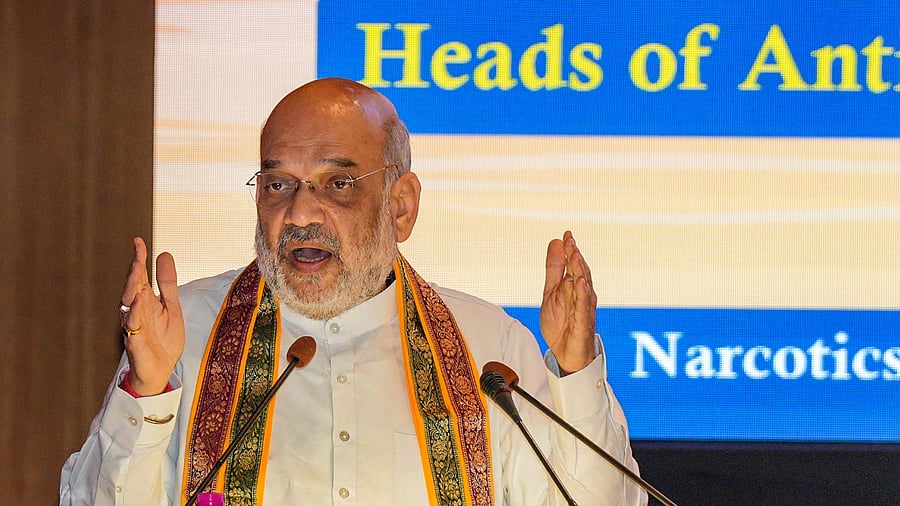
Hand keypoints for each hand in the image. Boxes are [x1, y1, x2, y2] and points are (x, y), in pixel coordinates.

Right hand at [120, 237, 183, 395]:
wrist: (161, 370)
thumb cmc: (163, 338)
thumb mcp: (171, 306)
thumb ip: (167, 283)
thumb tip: (163, 253)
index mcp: (145, 301)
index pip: (140, 276)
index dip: (138, 259)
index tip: (138, 241)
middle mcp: (137, 311)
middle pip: (132, 289)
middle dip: (134, 272)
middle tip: (137, 256)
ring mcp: (135, 327)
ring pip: (129, 306)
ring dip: (132, 289)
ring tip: (136, 272)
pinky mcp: (136, 344)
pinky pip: (133, 329)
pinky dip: (135, 316)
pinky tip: (139, 304)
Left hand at [540, 231, 597, 374]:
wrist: (565, 354)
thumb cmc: (562, 323)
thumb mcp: (551, 292)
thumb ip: (554, 269)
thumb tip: (556, 242)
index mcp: (574, 287)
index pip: (573, 265)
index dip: (570, 250)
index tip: (566, 234)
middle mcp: (582, 295)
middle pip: (580, 273)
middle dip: (574, 256)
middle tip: (570, 241)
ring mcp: (584, 309)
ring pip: (583, 287)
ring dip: (579, 271)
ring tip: (574, 256)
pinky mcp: (582, 323)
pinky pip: (583, 308)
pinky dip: (582, 295)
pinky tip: (580, 283)